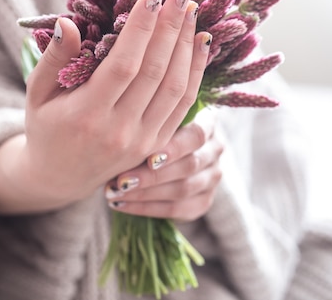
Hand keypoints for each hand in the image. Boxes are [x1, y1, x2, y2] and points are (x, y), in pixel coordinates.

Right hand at [0, 0, 211, 213]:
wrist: (61, 177)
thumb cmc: (46, 127)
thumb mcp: (37, 93)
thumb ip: (53, 59)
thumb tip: (69, 22)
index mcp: (86, 116)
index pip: (123, 65)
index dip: (141, 28)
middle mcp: (119, 131)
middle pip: (155, 72)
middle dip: (171, 29)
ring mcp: (144, 142)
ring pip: (176, 88)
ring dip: (188, 47)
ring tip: (193, 12)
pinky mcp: (159, 145)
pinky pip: (185, 106)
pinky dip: (196, 72)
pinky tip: (200, 44)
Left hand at [104, 110, 223, 221]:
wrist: (167, 155)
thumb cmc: (156, 130)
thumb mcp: (157, 121)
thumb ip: (149, 124)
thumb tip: (122, 130)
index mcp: (208, 124)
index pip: (196, 136)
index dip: (173, 149)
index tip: (147, 159)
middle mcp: (215, 150)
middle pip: (189, 166)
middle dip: (152, 176)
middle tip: (121, 181)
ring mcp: (212, 177)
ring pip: (183, 189)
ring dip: (145, 194)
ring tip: (116, 193)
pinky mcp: (204, 201)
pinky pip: (177, 209)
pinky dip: (147, 209)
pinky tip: (123, 205)